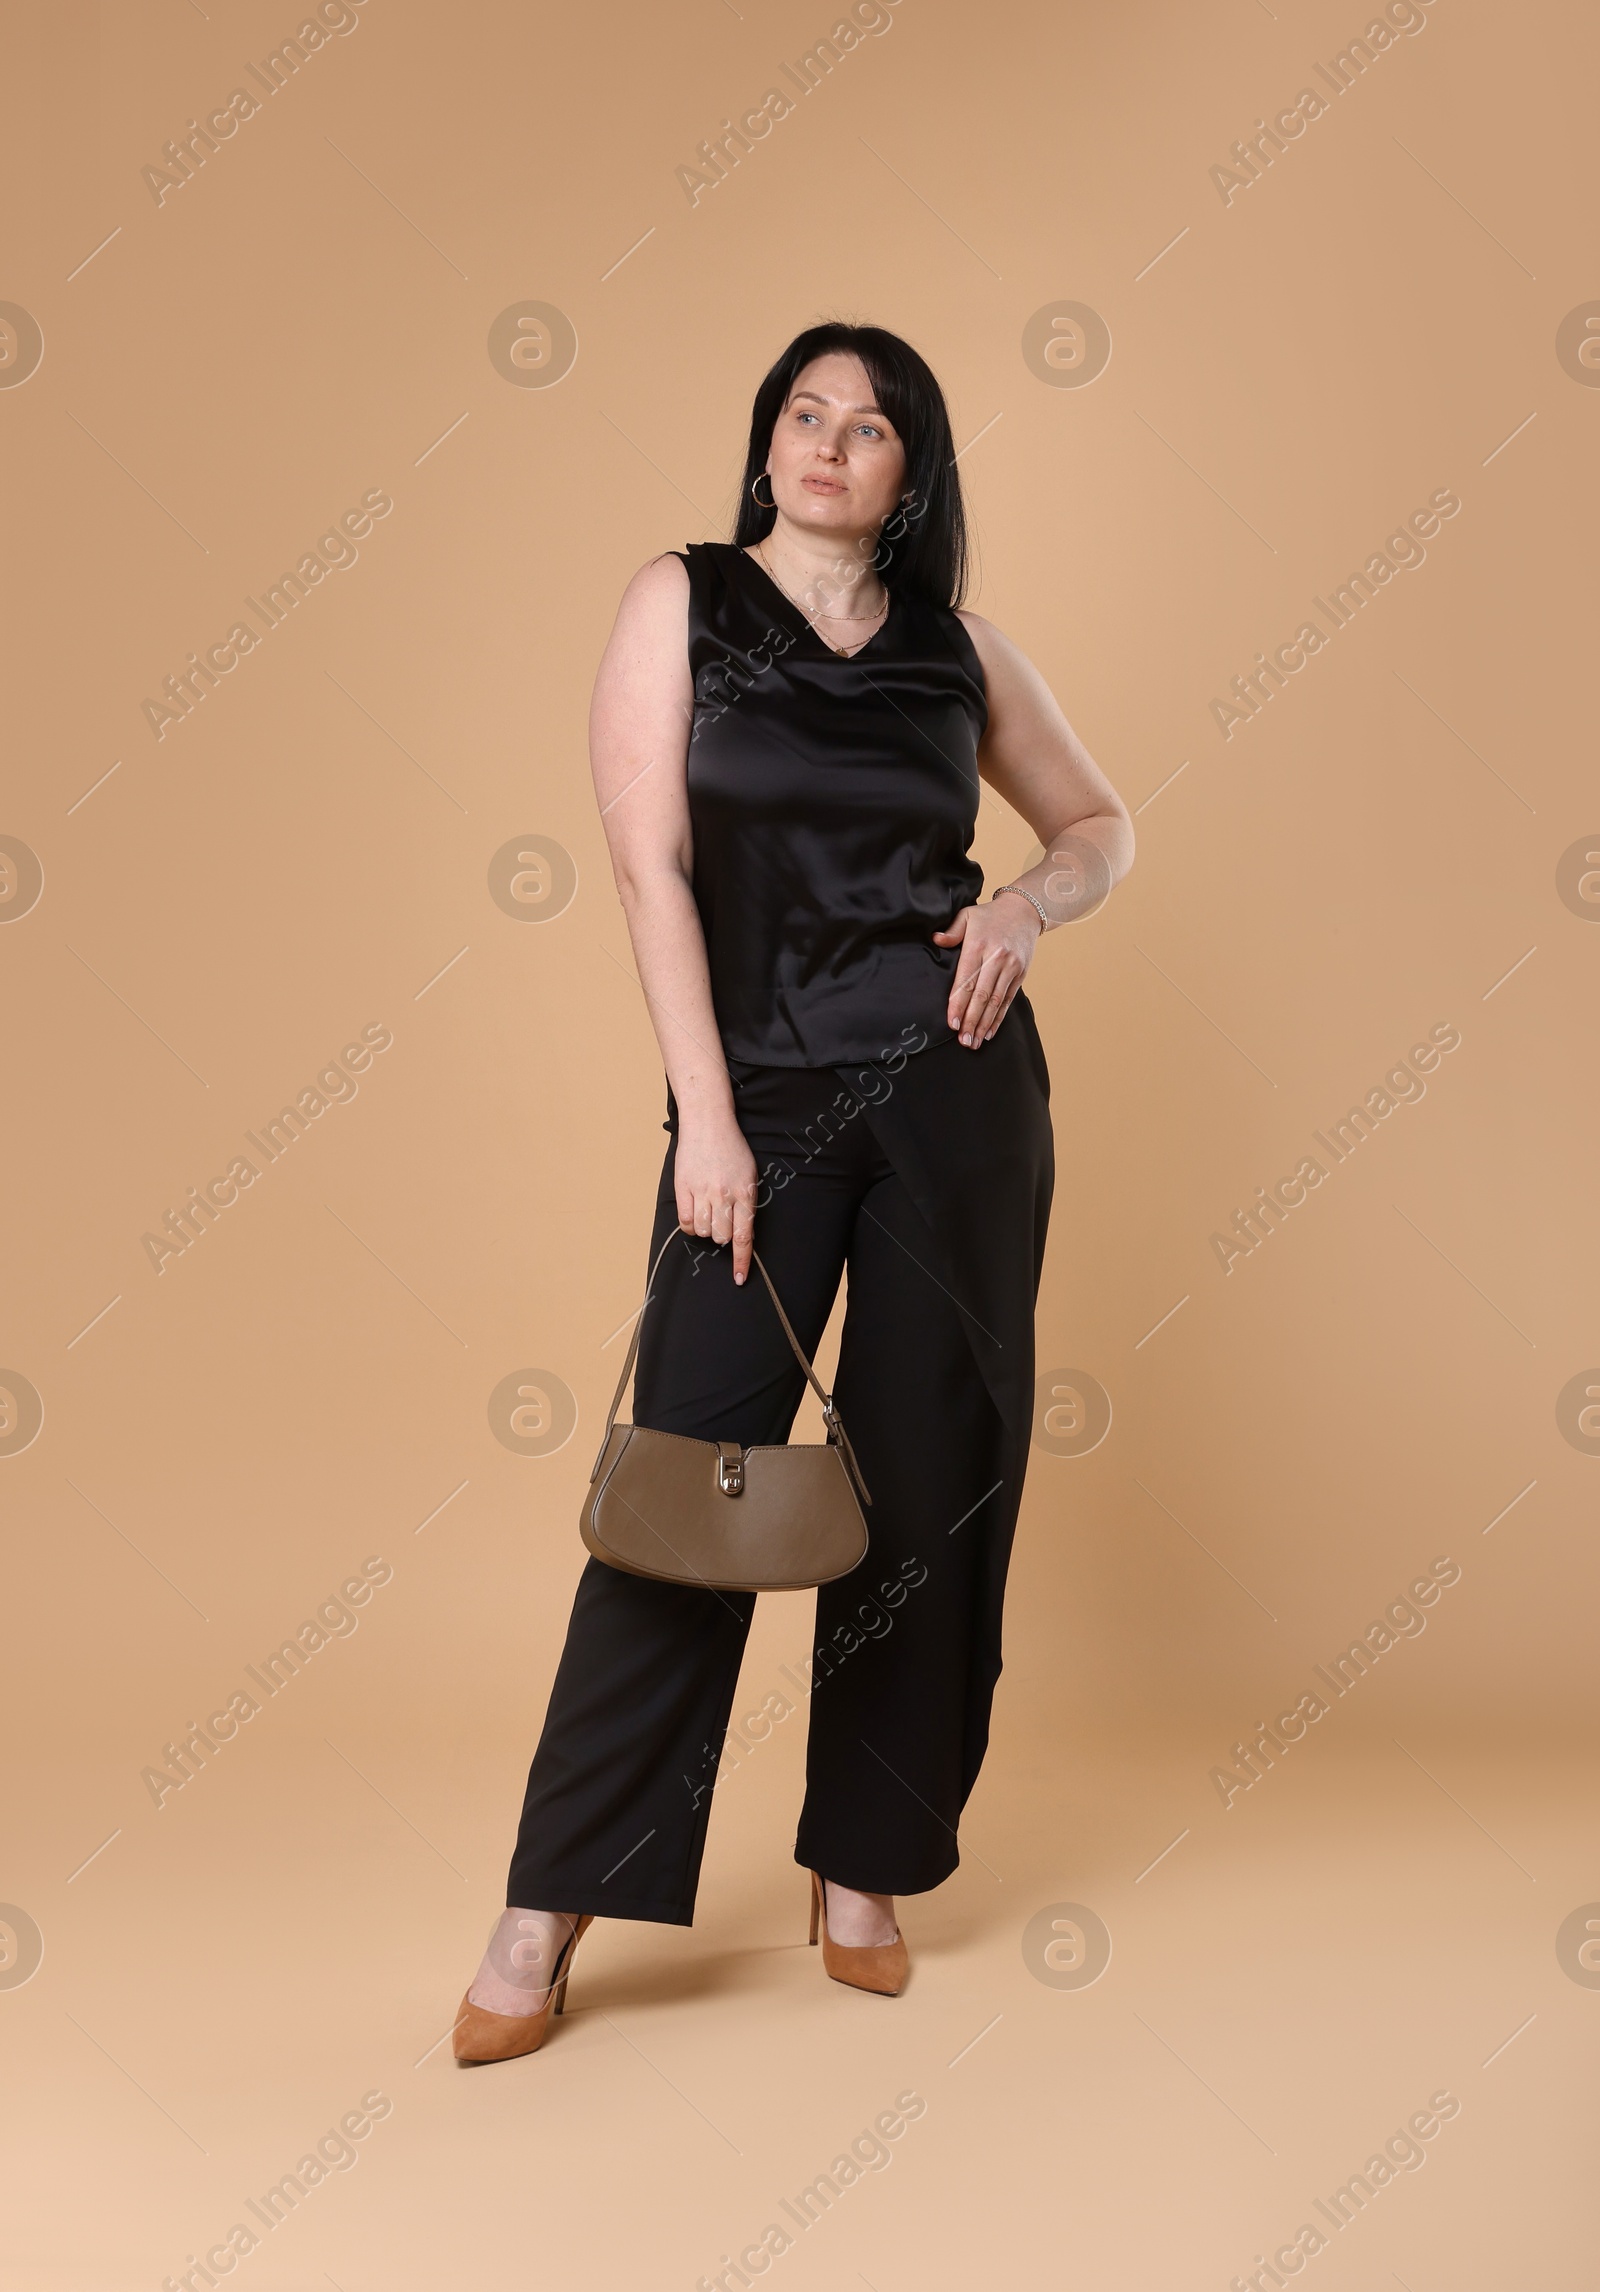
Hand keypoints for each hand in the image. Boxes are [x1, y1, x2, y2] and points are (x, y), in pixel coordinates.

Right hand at [673, 1113, 758, 1282]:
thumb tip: (741, 1234)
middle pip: (722, 1237)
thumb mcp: (750, 1175)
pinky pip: (685, 1221)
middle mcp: (723, 1195)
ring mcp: (702, 1192)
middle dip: (723, 1237)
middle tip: (723, 1220)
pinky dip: (691, 1225)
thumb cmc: (732, 1149)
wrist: (708, 1123)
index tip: (739, 1278)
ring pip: (704, 1231)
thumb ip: (747, 1204)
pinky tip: (695, 1214)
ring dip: (708, 1229)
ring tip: (709, 1212)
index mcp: (745, 1193)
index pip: (743, 1237)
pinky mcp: (683, 1188)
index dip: (741, 1261)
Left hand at [934, 896, 1041, 1046]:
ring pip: (995, 1001)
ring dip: (984, 1024)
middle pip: (982, 995)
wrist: (1024, 911)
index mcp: (979, 945)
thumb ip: (951, 931)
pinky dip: (998, 1018)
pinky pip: (1008, 1000)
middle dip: (972, 1020)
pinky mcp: (1020, 974)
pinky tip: (990, 1032)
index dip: (959, 1003)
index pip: (966, 980)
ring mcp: (1010, 967)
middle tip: (963, 1040)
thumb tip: (936, 940)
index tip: (952, 1022)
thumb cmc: (990, 915)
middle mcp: (996, 958)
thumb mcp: (967, 915)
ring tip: (975, 1041)